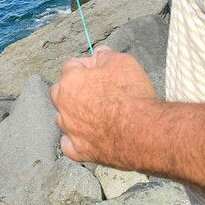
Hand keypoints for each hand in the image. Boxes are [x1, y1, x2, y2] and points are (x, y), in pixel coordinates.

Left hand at [50, 45, 158, 165]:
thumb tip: (99, 53)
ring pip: (63, 118)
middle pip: (60, 92)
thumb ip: (106, 55)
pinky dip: (74, 140)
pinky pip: (68, 144)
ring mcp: (70, 130)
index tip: (101, 70)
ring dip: (74, 114)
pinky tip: (85, 135)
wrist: (143, 131)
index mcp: (71, 81)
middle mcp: (64, 106)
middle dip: (74, 88)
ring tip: (96, 113)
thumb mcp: (122, 62)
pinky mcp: (80, 151)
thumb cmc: (132, 95)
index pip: (71, 66)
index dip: (87, 65)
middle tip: (97, 90)